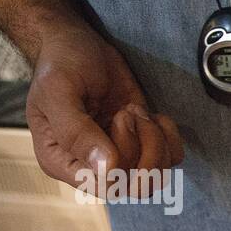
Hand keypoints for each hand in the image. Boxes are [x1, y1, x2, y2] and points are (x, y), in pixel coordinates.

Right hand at [26, 22, 182, 197]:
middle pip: (136, 186)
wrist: (79, 43)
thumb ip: (75, 131)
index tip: (118, 118)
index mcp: (62, 162)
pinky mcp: (142, 144)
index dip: (123, 161)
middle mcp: (91, 167)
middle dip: (143, 148)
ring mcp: (120, 158)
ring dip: (156, 140)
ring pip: (157, 175)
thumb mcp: (58, 90)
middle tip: (128, 112)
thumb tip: (106, 168)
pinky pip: (171, 159)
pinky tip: (151, 114)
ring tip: (135, 110)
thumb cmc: (61, 64)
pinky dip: (170, 136)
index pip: (105, 187)